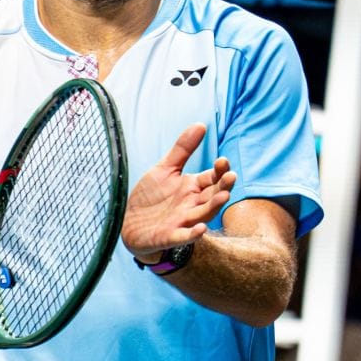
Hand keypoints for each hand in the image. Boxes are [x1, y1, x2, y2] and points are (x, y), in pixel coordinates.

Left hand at [122, 123, 236, 258]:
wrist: (129, 224)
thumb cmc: (151, 197)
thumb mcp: (165, 169)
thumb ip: (183, 149)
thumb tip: (201, 124)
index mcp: (192, 187)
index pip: (211, 178)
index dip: (219, 170)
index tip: (223, 161)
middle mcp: (192, 204)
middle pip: (212, 195)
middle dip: (223, 187)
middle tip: (231, 176)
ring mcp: (182, 221)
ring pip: (203, 214)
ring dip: (214, 207)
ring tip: (224, 196)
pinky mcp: (170, 235)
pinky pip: (184, 235)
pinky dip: (193, 233)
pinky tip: (201, 229)